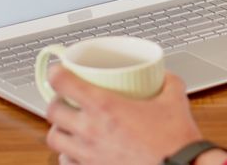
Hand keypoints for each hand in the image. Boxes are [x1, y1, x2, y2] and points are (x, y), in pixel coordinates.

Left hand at [45, 67, 226, 164]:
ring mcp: (88, 154)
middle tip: (67, 98)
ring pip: (53, 138)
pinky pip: (65, 161)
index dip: (57, 72)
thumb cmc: (174, 140)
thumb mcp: (174, 100)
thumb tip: (164, 75)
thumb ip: (167, 82)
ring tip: (70, 124)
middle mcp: (90, 130)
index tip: (59, 71)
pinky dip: (68, 153)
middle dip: (56, 101)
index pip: (62, 82)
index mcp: (104, 106)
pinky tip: (79, 149)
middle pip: (52, 111)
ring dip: (59, 128)